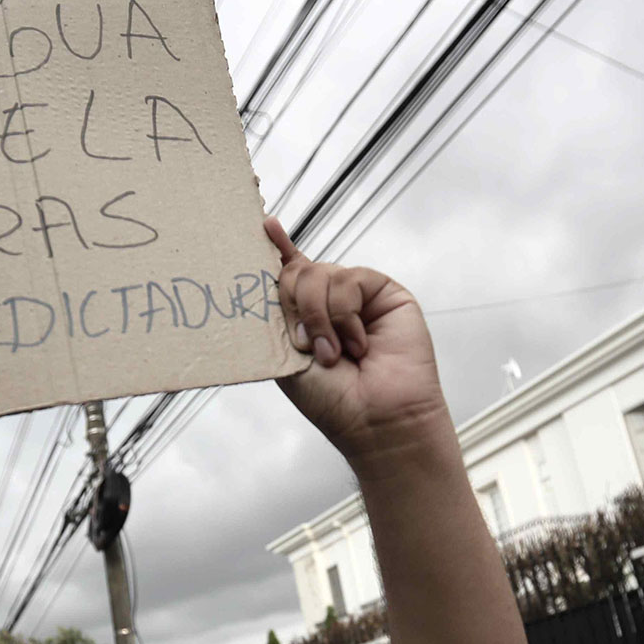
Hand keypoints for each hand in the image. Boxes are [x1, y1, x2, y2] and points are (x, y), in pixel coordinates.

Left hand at [266, 218, 449, 467]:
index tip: (261, 224)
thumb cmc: (332, 398)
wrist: (375, 418)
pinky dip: (345, 316)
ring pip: (319, 273)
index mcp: (302, 317)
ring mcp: (355, 294)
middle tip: (306, 347)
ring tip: (335, 354)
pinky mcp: (382, 291)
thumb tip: (273, 266)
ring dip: (320, 319)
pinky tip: (358, 344)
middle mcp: (327, 301)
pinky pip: (348, 279)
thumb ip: (278, 312)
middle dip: (295, 308)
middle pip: (294, 272)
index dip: (273, 248)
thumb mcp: (288, 354)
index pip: (284, 273)